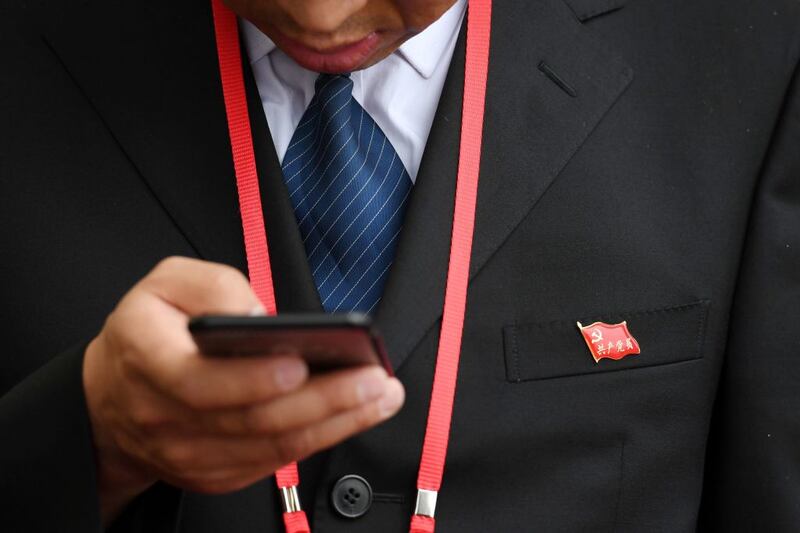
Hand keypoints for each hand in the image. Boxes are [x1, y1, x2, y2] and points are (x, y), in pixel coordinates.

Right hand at [82, 257, 403, 523]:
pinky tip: (354, 415)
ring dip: (334, 422)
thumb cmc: (149, 330)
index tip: (301, 363)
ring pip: (271, 446)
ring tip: (379, 395)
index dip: (251, 378)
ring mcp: (189, 453)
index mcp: (147, 359)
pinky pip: (273, 462)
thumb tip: (259, 317)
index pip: (198, 382)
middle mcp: (164, 416)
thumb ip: (212, 287)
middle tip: (370, 379)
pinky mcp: (214, 471)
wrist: (114, 395)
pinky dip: (320, 438)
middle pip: (251, 420)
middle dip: (321, 399)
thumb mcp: (167, 282)